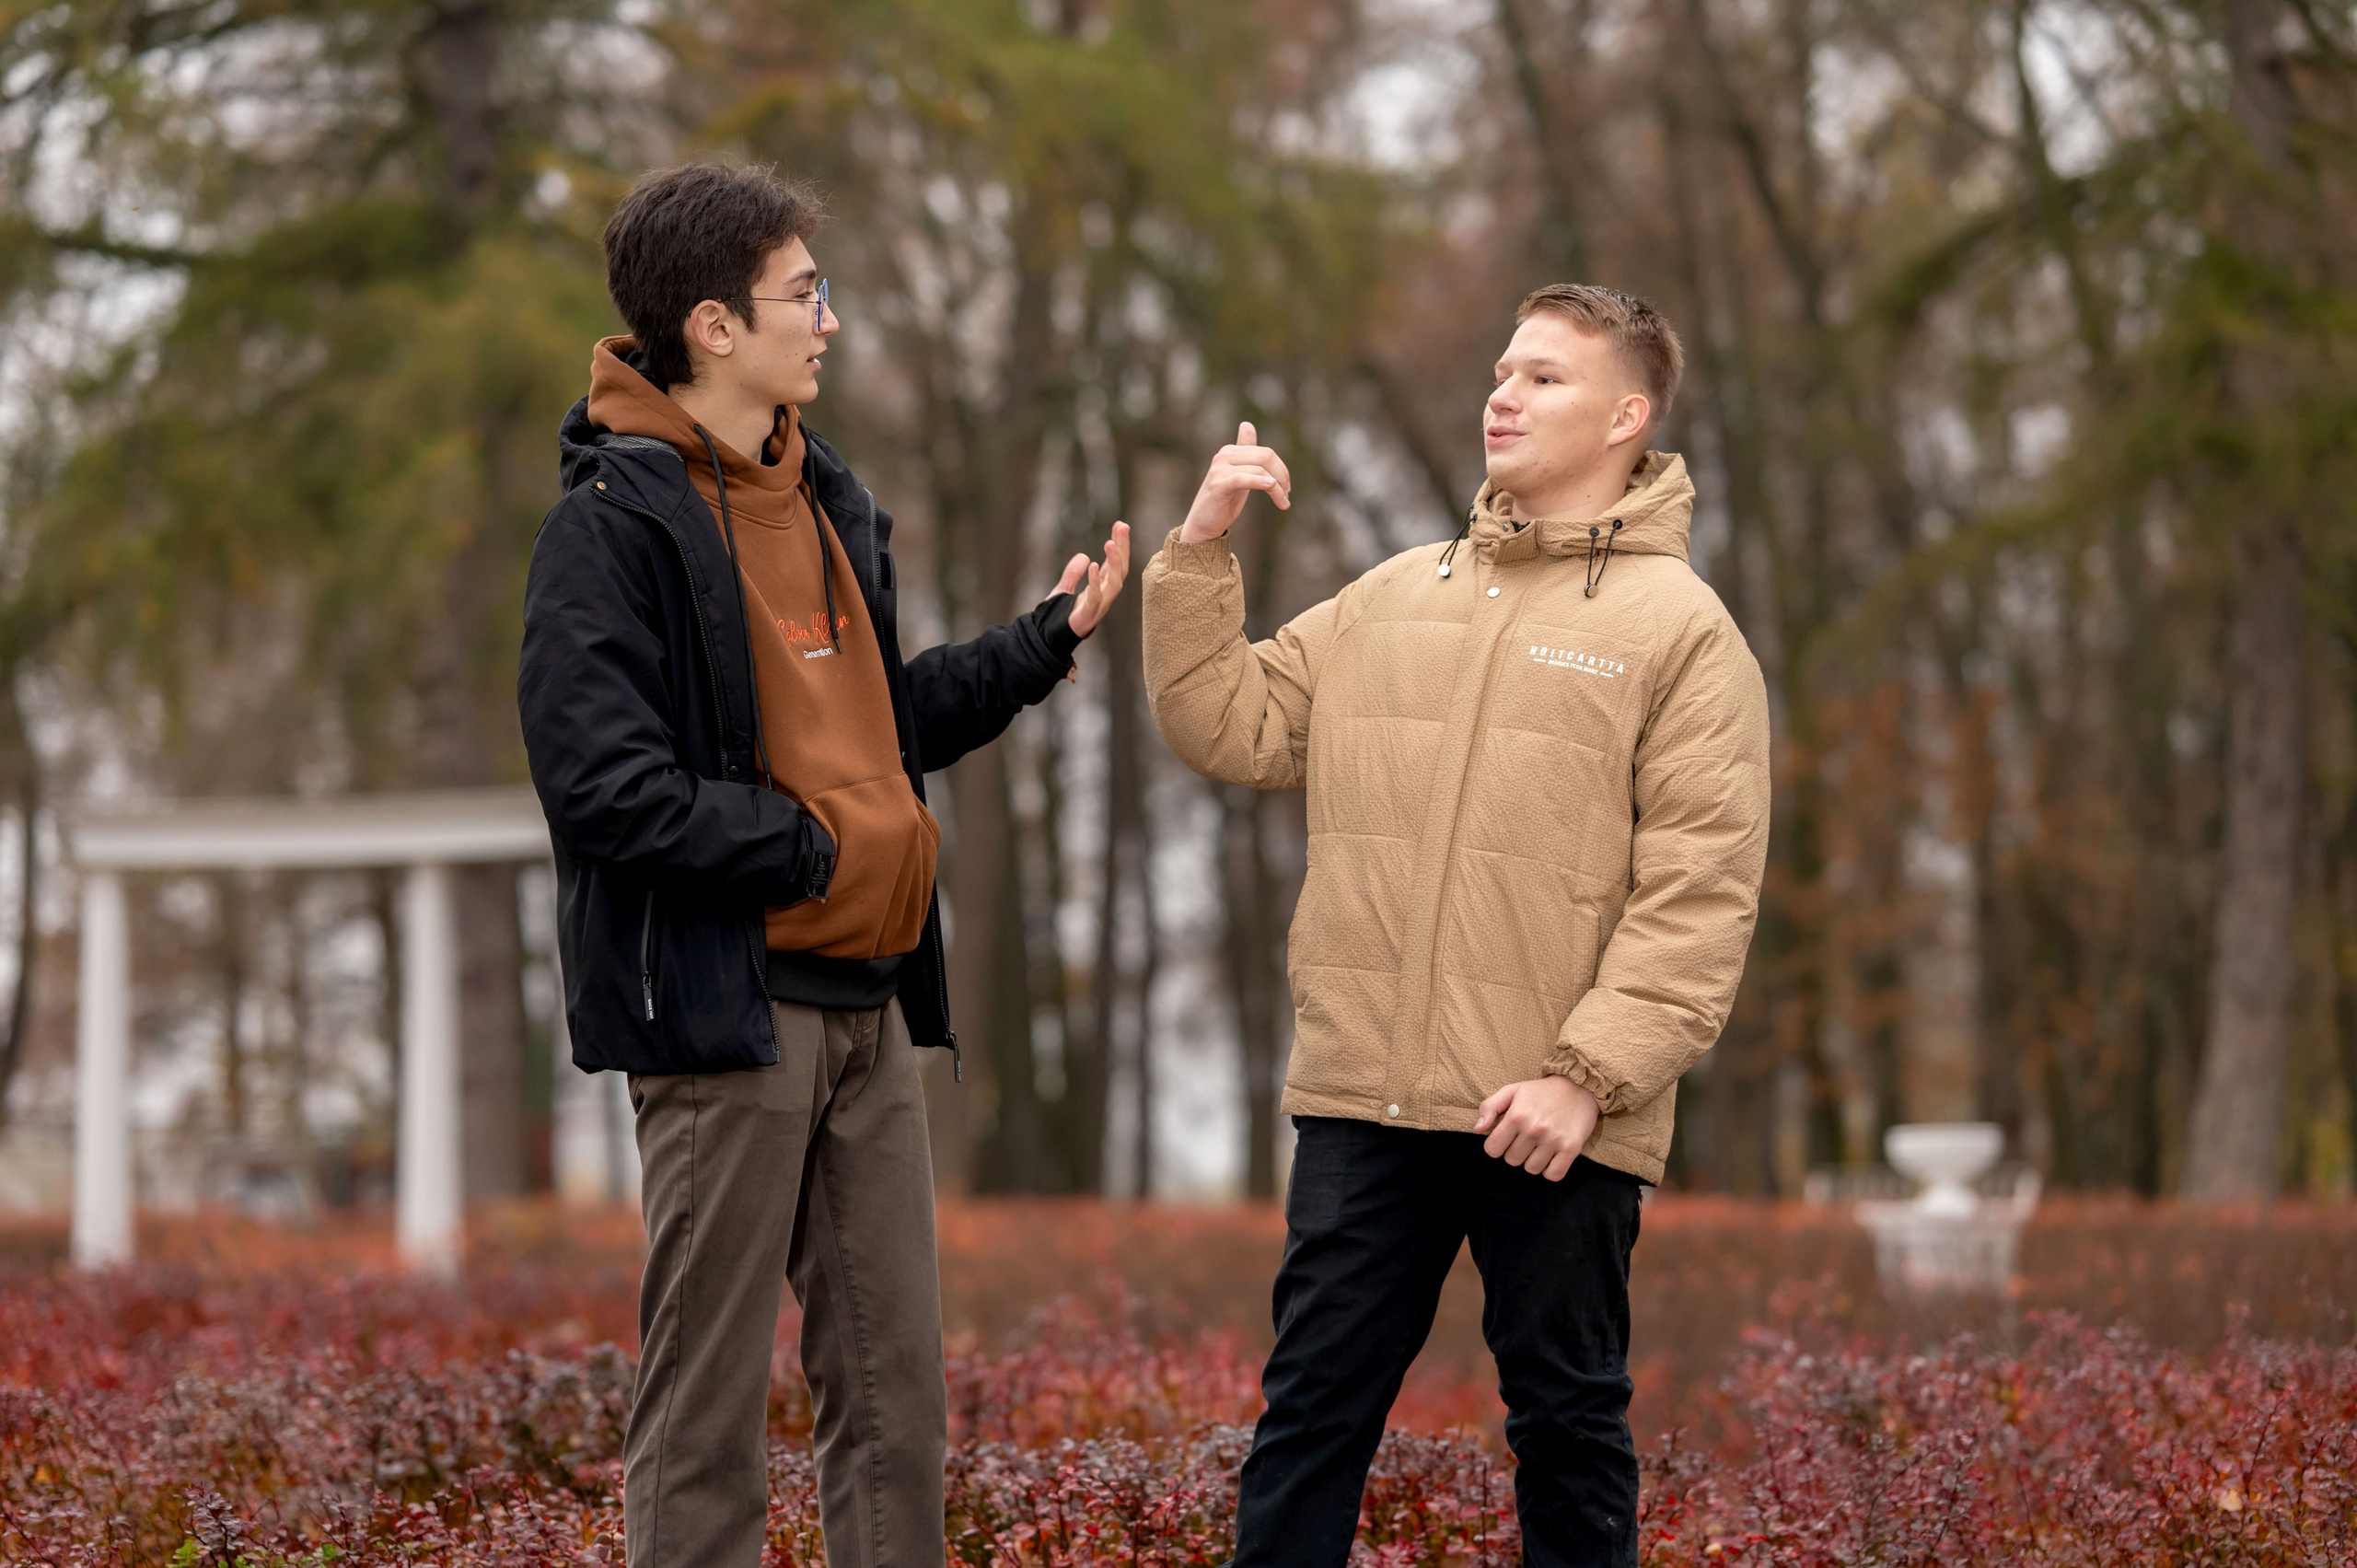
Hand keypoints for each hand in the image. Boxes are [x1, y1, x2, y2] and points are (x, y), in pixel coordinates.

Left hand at [1057, 520, 1131, 636]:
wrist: (1047, 639)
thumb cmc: (1059, 617)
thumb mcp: (1064, 589)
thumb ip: (1073, 574)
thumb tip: (1084, 557)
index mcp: (1101, 590)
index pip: (1116, 565)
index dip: (1120, 546)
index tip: (1121, 525)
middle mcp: (1104, 597)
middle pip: (1121, 571)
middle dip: (1123, 548)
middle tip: (1122, 526)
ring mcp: (1098, 607)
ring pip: (1115, 584)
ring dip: (1115, 563)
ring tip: (1110, 543)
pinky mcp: (1087, 615)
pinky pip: (1095, 598)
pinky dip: (1095, 582)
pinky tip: (1093, 565)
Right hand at [1178, 421, 1291, 542]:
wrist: (1202, 524)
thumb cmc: (1223, 500)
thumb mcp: (1238, 474)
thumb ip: (1245, 454)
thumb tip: (1247, 425)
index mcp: (1231, 451)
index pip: (1266, 453)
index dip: (1282, 469)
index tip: (1286, 488)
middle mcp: (1224, 455)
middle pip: (1266, 457)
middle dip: (1282, 477)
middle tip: (1287, 496)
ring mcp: (1219, 469)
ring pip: (1260, 469)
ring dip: (1277, 489)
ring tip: (1284, 503)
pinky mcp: (1218, 485)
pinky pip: (1244, 479)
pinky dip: (1260, 482)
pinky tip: (1272, 487)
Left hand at [1472, 1075, 1599, 1181]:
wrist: (1579, 1087)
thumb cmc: (1541, 1091)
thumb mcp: (1512, 1090)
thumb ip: (1489, 1107)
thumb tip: (1477, 1129)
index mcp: (1517, 1116)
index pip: (1492, 1149)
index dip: (1496, 1146)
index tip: (1506, 1139)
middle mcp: (1534, 1129)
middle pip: (1512, 1160)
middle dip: (1515, 1152)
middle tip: (1526, 1139)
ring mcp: (1553, 1140)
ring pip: (1531, 1169)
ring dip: (1533, 1161)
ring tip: (1540, 1145)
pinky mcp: (1571, 1149)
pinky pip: (1553, 1175)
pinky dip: (1550, 1170)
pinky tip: (1551, 1157)